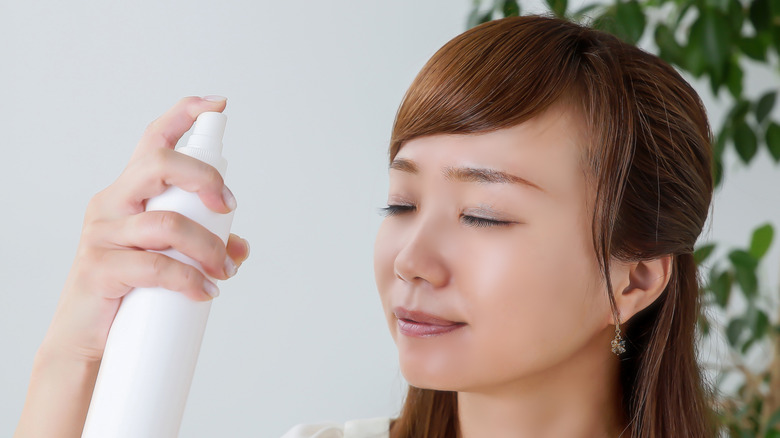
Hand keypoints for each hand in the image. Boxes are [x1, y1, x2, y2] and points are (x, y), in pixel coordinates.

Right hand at [42, 96, 249, 363]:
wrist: (88, 342)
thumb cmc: (129, 291)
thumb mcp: (168, 259)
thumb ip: (203, 245)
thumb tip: (241, 247)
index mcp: (130, 192)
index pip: (153, 140)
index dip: (184, 115)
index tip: (217, 104)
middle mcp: (112, 203)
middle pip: (158, 164)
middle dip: (205, 179)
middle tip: (231, 207)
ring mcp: (102, 234)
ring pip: (166, 223)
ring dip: (208, 247)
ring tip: (224, 271)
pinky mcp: (99, 269)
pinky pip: (154, 266)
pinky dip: (189, 280)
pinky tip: (206, 292)